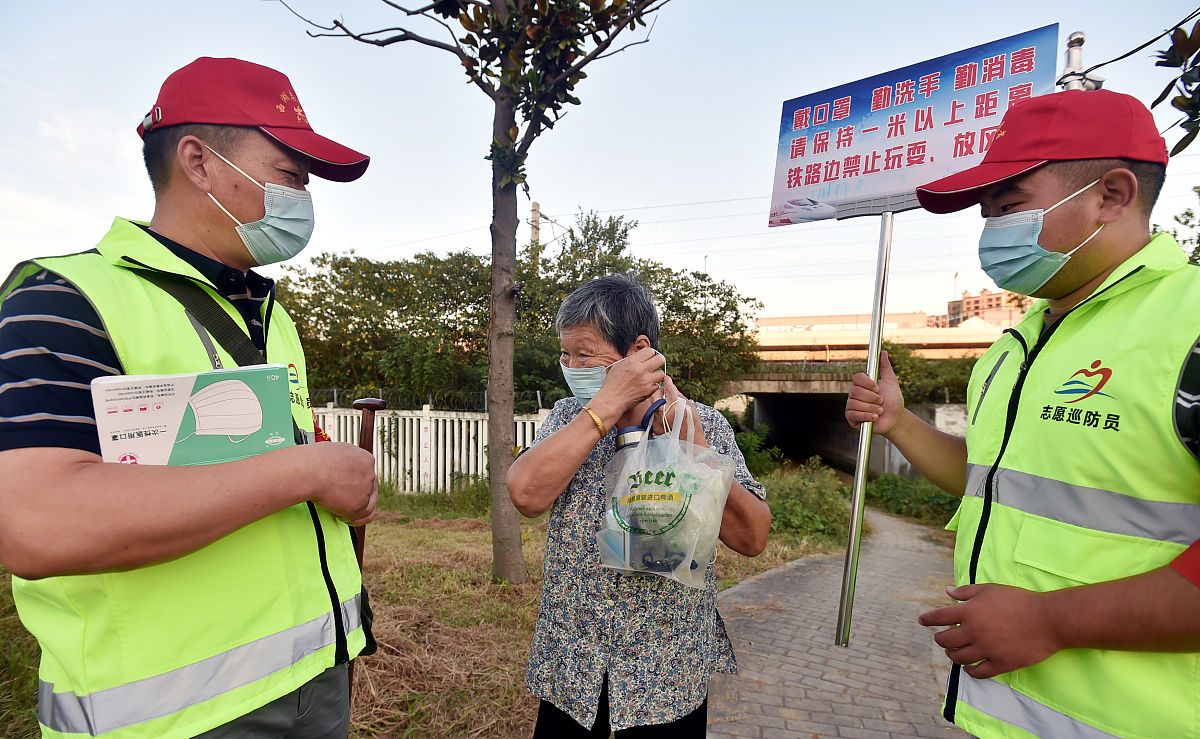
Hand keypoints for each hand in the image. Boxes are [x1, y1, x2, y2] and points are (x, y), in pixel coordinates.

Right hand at [305, 442, 377, 525]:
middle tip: (345, 501)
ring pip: (368, 506)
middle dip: (357, 497)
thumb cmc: (314, 460)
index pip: (367, 474)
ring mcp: (365, 491)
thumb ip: (344, 463)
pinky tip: (341, 516)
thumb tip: (340, 470)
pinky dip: (351, 518)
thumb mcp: (335, 453)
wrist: (309, 471)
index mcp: (365, 459)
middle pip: (369, 490)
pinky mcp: (358, 506)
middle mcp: (370, 474)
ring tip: (342, 511)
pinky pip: (360, 517)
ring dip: (356, 511)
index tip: (348, 488)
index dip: (358, 483)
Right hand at [589, 347, 665, 419]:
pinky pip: (657, 385)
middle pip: (660, 359)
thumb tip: (642, 356)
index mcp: (632, 362)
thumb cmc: (613, 382)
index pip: (650, 351)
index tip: (648, 357)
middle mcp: (640, 370)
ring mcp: (646, 381)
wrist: (611, 399)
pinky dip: (653, 386)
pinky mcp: (648, 391)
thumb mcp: (619, 366)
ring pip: (661, 373)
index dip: (649, 354)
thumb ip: (632, 360)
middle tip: (654, 364)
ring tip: (650, 376)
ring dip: (656, 375)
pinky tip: (646, 386)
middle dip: (658, 361)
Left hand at [647, 376, 707, 446]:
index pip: (668, 390)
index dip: (667, 382)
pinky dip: (658, 410)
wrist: (689, 437)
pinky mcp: (655, 426)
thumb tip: (670, 385)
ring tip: (666, 403)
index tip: (666, 378)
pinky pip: (654, 413)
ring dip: (658, 400)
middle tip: (663, 389)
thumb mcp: (688, 404)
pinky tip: (665, 412)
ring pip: (653, 404)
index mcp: (675, 407)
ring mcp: (659, 420)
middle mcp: (665, 413)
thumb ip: (678, 394)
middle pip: (655, 396)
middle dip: (659, 390)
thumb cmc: (691, 420)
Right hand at [845, 350, 904, 435]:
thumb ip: (886, 367)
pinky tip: (875, 418)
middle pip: (855, 391)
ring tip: (880, 411)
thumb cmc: (893, 400)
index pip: (857, 378)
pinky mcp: (851, 418)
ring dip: (871, 408)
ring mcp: (851, 405)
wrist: (895, 419)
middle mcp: (854, 394)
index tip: (878, 388)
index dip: (867, 383)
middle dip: (872, 398)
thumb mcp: (891, 382)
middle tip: (881, 402)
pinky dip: (866, 416)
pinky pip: (853, 414)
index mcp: (863, 384)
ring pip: (855, 403)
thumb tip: (883, 352)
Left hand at [918, 584, 1062, 678]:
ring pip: (958, 658)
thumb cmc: (1019, 600)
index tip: (921, 621)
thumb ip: (967, 591)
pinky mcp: (1000, 664)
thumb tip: (947, 591)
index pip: (939, 617)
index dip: (927, 619)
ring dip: (952, 655)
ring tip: (952, 652)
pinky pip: (978, 672)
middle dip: (940, 639)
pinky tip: (968, 667)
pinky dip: (969, 670)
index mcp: (969, 611)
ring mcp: (986, 650)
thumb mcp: (990, 589)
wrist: (1048, 620)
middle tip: (941, 638)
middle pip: (945, 641)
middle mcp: (974, 632)